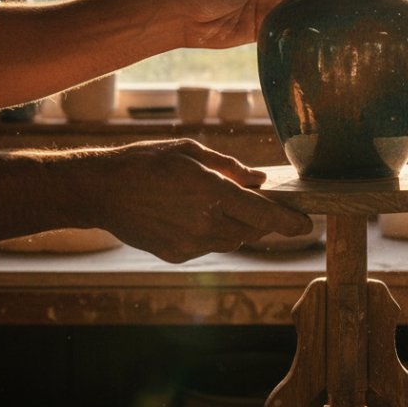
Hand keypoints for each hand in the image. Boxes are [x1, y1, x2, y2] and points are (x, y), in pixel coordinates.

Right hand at [88, 139, 312, 262]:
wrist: (101, 191)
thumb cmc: (146, 162)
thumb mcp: (189, 150)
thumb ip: (229, 167)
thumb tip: (259, 180)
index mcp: (210, 191)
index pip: (264, 214)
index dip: (290, 222)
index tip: (306, 224)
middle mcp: (204, 222)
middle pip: (252, 230)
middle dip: (263, 220)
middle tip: (262, 205)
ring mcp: (190, 243)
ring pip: (232, 241)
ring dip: (237, 226)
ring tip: (220, 205)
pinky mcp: (176, 255)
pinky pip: (208, 247)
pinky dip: (212, 234)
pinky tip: (192, 215)